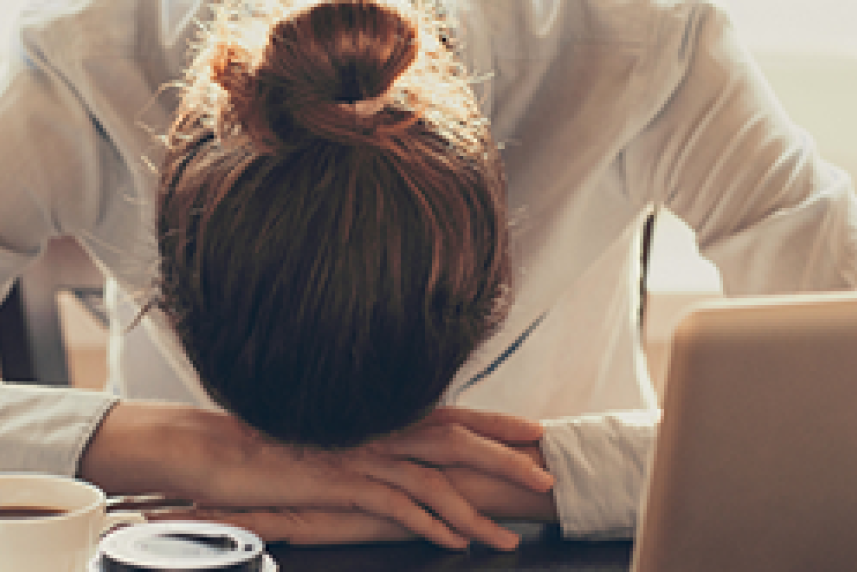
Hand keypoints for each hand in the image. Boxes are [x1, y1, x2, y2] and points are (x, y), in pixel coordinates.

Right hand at [78, 402, 552, 549]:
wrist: (215, 448)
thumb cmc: (272, 446)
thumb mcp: (331, 441)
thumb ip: (369, 444)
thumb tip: (401, 457)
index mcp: (379, 418)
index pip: (450, 414)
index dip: (495, 421)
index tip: (534, 430)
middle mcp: (376, 431)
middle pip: (456, 439)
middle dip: (506, 458)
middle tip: (546, 476)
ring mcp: (360, 456)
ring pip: (435, 478)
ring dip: (478, 509)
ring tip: (510, 536)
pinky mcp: (340, 483)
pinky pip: (397, 505)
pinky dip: (432, 525)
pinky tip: (456, 543)